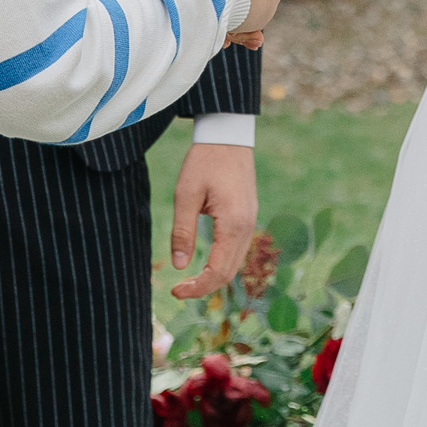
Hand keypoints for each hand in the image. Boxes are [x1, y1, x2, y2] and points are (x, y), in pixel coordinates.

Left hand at [166, 142, 258, 299]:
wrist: (227, 135)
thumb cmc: (204, 161)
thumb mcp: (185, 194)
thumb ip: (182, 232)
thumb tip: (179, 266)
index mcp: (233, 223)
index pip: (218, 271)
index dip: (197, 287)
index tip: (175, 292)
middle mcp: (247, 226)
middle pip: (229, 272)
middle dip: (204, 286)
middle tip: (178, 290)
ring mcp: (250, 221)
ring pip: (235, 263)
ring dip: (213, 276)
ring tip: (188, 280)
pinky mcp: (247, 216)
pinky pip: (237, 249)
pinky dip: (222, 262)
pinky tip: (205, 261)